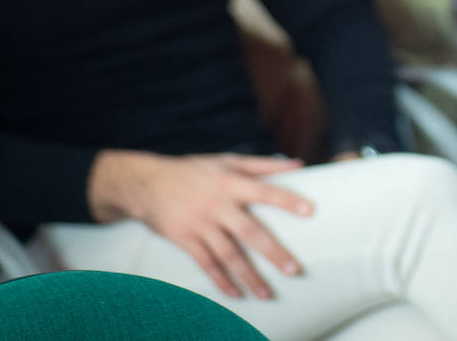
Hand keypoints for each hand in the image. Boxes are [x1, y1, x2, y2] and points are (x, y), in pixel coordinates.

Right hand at [88, 150, 310, 298]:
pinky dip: (220, 281)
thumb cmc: (194, 170)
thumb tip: (298, 164)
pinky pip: (206, 264)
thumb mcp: (227, 160)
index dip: (286, 201)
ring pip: (228, 255)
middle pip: (249, 231)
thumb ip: (263, 165)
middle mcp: (216, 204)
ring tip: (266, 294)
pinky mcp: (184, 239)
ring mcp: (199, 224)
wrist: (146, 183)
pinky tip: (236, 294)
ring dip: (248, 276)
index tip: (309, 211)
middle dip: (273, 252)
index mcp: (230, 182)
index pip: (264, 191)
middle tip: (294, 270)